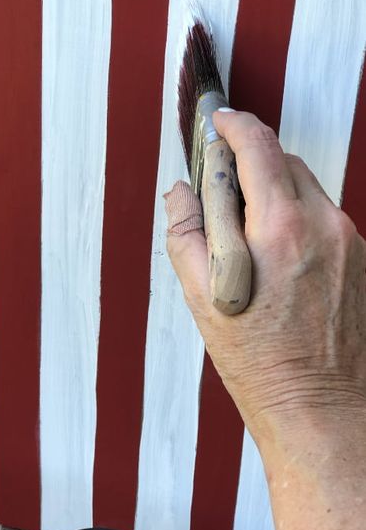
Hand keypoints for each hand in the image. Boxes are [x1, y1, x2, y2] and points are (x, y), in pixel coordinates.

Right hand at [165, 110, 365, 448]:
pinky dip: (298, 221)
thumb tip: (181, 190)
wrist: (322, 408)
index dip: (232, 125)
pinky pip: (324, 219)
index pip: (257, 146)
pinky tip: (281, 263)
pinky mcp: (362, 259)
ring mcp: (349, 242)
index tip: (217, 121)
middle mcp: (323, 225)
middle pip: (284, 162)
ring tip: (251, 242)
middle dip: (251, 165)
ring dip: (275, 196)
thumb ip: (186, 232)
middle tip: (223, 195)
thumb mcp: (202, 298)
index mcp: (279, 228)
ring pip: (306, 190)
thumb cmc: (259, 363)